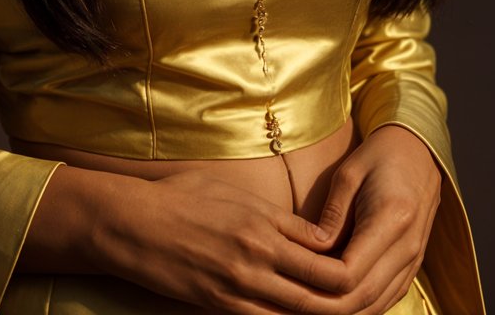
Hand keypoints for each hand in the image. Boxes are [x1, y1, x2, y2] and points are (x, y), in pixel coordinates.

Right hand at [100, 168, 351, 312]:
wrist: (134, 223)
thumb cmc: (181, 198)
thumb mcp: (232, 192)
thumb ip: (275, 217)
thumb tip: (312, 236)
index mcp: (263, 223)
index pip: (323, 251)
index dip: (347, 262)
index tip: (358, 265)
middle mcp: (258, 256)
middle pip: (320, 289)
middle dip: (345, 297)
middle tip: (360, 297)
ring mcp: (239, 286)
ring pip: (297, 313)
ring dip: (318, 313)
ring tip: (337, 311)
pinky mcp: (219, 306)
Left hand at [310, 125, 441, 312]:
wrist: (419, 151)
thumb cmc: (379, 155)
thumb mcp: (348, 174)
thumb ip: (332, 215)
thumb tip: (312, 251)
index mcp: (392, 218)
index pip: (351, 272)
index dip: (319, 282)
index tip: (292, 276)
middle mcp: (408, 247)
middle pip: (364, 297)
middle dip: (327, 307)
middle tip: (292, 303)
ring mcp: (414, 260)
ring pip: (377, 305)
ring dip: (344, 312)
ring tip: (308, 307)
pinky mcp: (413, 265)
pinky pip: (387, 298)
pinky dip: (362, 307)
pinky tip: (335, 303)